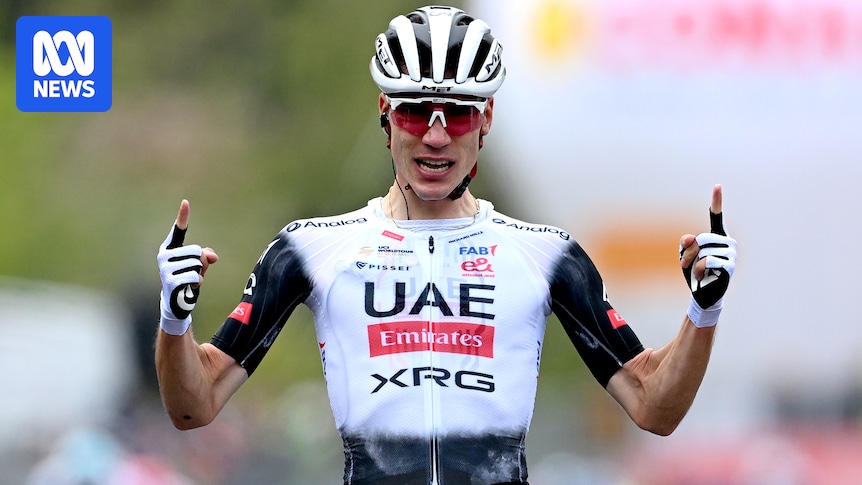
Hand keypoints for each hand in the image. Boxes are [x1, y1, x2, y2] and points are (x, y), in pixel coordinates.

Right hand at [157, 200, 217, 333]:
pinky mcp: (170, 281)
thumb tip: (212, 256)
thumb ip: (206, 255)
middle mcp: (164, 256)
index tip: (186, 201)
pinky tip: (189, 288)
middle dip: (200, 263)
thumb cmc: (186, 278)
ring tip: (189, 281)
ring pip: (197, 264)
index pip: (178, 230)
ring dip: (199, 274)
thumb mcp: (199, 264)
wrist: (177, 301)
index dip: (183, 216)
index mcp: (170, 248)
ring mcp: (165, 268)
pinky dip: (197, 283)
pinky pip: (196, 276)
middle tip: (192, 273)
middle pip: (196, 251)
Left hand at [679, 185, 736, 326]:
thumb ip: (685, 243)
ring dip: (694, 264)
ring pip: (703, 251)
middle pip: (701, 239)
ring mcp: (730, 254)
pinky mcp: (729, 267)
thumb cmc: (695, 273)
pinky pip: (707, 261)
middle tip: (688, 265)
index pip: (716, 217)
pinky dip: (699, 270)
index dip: (717, 202)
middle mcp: (727, 243)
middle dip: (690, 253)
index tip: (717, 186)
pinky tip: (703, 277)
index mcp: (717, 238)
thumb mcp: (685, 255)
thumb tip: (690, 237)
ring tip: (699, 273)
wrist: (701, 294)